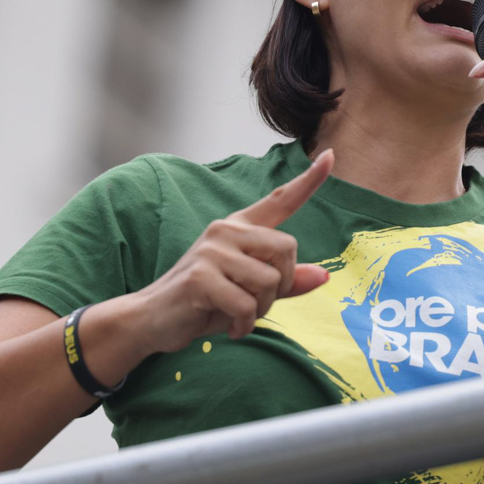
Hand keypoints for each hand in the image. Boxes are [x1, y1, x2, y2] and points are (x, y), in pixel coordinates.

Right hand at [113, 151, 334, 358]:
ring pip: (268, 281)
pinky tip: (229, 327)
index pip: (279, 200)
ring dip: (260, 310)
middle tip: (255, 304)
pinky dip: (244, 324)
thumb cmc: (205, 303)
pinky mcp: (200, 276)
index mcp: (239, 228)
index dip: (308, 181)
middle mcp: (226, 230)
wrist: (153, 319)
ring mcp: (211, 250)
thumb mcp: (250, 292)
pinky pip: (246, 304)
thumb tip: (325, 275)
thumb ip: (285, 282)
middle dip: (280, 286)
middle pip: (287, 250)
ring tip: (236, 314)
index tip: (330, 157)